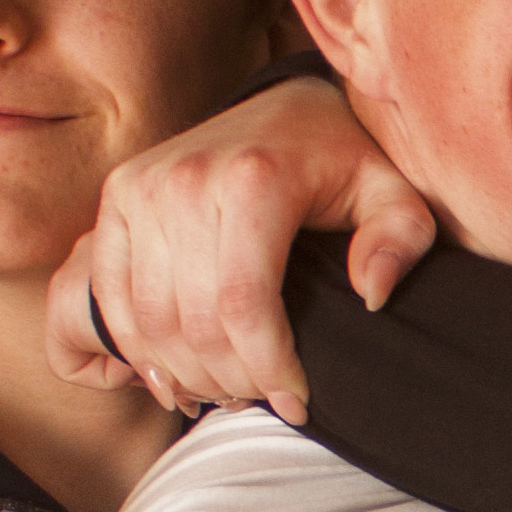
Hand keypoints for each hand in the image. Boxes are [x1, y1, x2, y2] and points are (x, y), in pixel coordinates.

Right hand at [48, 78, 435, 423]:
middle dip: (230, 381)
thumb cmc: (342, 161)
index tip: (297, 403)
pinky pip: (111, 295)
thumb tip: (371, 293)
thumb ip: (400, 240)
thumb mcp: (394, 193)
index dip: (268, 368)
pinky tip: (176, 378)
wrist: (285, 108)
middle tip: (262, 401)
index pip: (245, 305)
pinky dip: (137, 349)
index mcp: (253, 179)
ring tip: (226, 394)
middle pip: (193, 321)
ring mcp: (142, 187)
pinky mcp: (117, 197)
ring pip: (148, 319)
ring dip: (185, 375)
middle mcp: (185, 179)